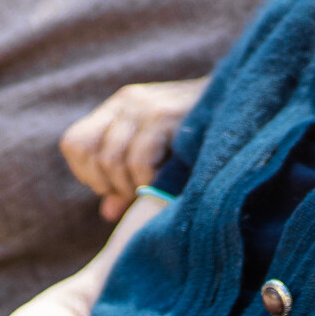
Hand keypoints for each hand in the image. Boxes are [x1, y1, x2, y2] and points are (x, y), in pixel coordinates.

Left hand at [61, 78, 206, 219]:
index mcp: (118, 107)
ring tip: (150, 188)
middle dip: (106, 183)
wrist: (240, 104)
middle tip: (131, 192)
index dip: (86, 172)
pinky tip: (162, 182)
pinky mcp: (164, 116)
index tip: (110, 187)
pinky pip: (138, 160)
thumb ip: (127, 180)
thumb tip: (107, 213)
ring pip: (111, 159)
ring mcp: (144, 107)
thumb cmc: (197, 138)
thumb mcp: (156, 154)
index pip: (74, 143)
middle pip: (88, 153)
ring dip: (128, 186)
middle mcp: (126, 102)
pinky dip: (146, 181)